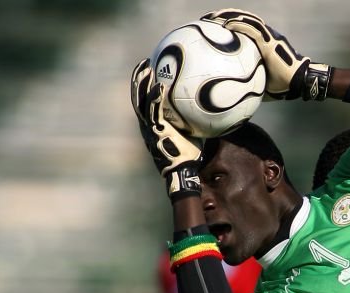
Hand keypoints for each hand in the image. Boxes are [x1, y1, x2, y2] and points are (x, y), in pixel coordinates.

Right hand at [130, 58, 201, 199]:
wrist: (183, 170)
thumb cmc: (190, 154)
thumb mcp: (191, 134)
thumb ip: (193, 120)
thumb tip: (210, 107)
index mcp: (153, 124)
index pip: (146, 102)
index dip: (144, 87)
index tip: (149, 71)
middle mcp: (148, 125)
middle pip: (139, 98)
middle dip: (139, 81)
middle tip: (143, 63)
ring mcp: (150, 128)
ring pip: (142, 102)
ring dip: (143, 84)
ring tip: (147, 68)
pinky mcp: (156, 131)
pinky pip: (155, 111)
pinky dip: (155, 98)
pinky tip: (160, 86)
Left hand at [201, 9, 313, 99]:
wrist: (297, 83)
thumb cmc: (281, 85)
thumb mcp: (260, 80)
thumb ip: (249, 78)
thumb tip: (233, 88)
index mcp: (265, 43)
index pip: (247, 27)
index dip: (233, 23)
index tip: (217, 24)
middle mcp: (268, 36)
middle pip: (246, 19)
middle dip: (229, 15)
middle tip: (212, 16)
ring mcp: (270, 38)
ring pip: (248, 20)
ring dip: (231, 16)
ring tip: (216, 17)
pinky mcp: (270, 43)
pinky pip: (253, 30)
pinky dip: (239, 25)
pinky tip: (226, 25)